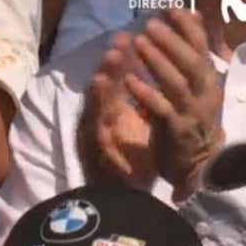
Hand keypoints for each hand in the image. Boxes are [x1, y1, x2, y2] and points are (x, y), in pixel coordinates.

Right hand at [78, 33, 158, 189]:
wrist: (128, 203)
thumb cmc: (135, 170)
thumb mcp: (142, 135)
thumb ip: (142, 112)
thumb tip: (151, 88)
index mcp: (116, 118)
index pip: (118, 87)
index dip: (122, 65)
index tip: (127, 43)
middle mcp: (104, 124)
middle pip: (106, 90)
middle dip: (112, 65)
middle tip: (119, 41)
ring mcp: (97, 137)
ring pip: (98, 104)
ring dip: (102, 79)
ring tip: (110, 57)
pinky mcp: (94, 150)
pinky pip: (95, 123)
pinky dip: (95, 104)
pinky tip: (98, 84)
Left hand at [124, 10, 224, 200]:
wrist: (198, 164)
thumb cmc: (192, 121)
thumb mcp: (196, 87)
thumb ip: (192, 57)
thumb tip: (192, 19)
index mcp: (209, 81)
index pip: (202, 48)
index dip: (188, 28)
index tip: (171, 10)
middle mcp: (205, 93)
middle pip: (191, 62)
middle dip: (170, 41)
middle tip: (150, 25)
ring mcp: (191, 112)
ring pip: (176, 82)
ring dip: (157, 62)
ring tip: (139, 44)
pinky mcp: (176, 130)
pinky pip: (160, 109)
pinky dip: (145, 93)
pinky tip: (129, 81)